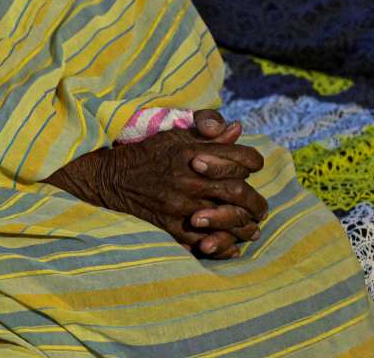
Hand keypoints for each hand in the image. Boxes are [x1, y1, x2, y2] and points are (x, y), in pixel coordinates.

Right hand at [46, 116, 267, 257]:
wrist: (113, 178)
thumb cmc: (149, 152)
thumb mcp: (176, 134)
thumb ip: (207, 131)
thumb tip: (237, 128)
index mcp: (192, 152)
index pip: (240, 158)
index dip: (253, 162)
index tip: (253, 167)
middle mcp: (189, 179)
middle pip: (238, 192)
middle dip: (255, 201)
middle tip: (260, 208)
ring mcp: (180, 205)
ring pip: (226, 219)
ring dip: (244, 226)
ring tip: (251, 228)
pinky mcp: (171, 226)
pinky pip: (204, 241)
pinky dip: (223, 246)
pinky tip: (232, 245)